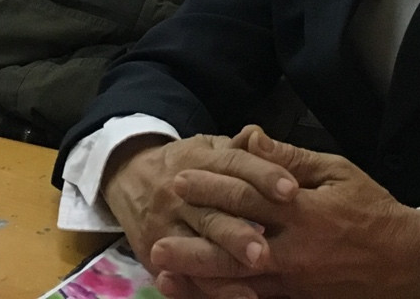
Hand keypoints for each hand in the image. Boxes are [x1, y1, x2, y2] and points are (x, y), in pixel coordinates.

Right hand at [102, 133, 300, 289]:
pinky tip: (235, 297)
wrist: (128, 176)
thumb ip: (238, 148)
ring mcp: (167, 228)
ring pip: (197, 249)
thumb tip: (260, 137)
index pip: (233, 166)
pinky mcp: (157, 255)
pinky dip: (209, 291)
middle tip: (264, 250)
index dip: (263, 176)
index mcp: (199, 162)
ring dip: (224, 267)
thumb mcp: (207, 147)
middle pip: (213, 214)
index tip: (291, 190)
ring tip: (252, 281)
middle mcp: (181, 196)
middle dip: (239, 234)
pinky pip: (184, 277)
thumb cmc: (185, 163)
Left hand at [146, 128, 419, 298]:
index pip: (248, 197)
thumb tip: (252, 137)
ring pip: (239, 283)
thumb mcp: (338, 172)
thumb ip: (291, 160)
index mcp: (303, 212)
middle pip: (234, 248)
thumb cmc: (373, 211)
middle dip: (193, 246)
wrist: (407, 266)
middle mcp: (295, 250)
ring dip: (200, 279)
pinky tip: (202, 295)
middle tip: (155, 241)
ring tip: (165, 274)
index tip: (179, 179)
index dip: (211, 188)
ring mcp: (295, 283)